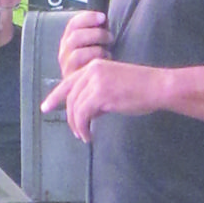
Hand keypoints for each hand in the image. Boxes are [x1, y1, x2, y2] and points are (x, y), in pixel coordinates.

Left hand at [42, 57, 163, 141]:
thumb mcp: (114, 86)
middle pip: (69, 95)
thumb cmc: (141, 88)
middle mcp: (91, 70)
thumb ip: (98, 94)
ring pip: (74, 107)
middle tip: (72, 131)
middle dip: (66, 115)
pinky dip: (83, 127)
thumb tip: (88, 113)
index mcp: (94, 66)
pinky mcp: (100, 94)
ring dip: (77, 125)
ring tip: (84, 136)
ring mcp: (95, 81)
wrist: (157, 86)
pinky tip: (89, 135)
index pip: (69, 82)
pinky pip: (82, 114)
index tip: (46, 107)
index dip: (55, 96)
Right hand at [58, 10, 112, 76]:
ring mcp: (65, 63)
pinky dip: (95, 55)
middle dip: (95, 32)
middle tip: (109, 37)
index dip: (88, 17)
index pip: (73, 23)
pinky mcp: (69, 74)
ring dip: (95, 44)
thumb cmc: (98, 65)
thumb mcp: (95, 46)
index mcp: (69, 41)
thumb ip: (96, 31)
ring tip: (108, 48)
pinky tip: (105, 59)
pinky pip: (79, 58)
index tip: (103, 17)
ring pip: (75, 45)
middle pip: (75, 34)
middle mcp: (64, 51)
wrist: (92, 92)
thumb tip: (103, 19)